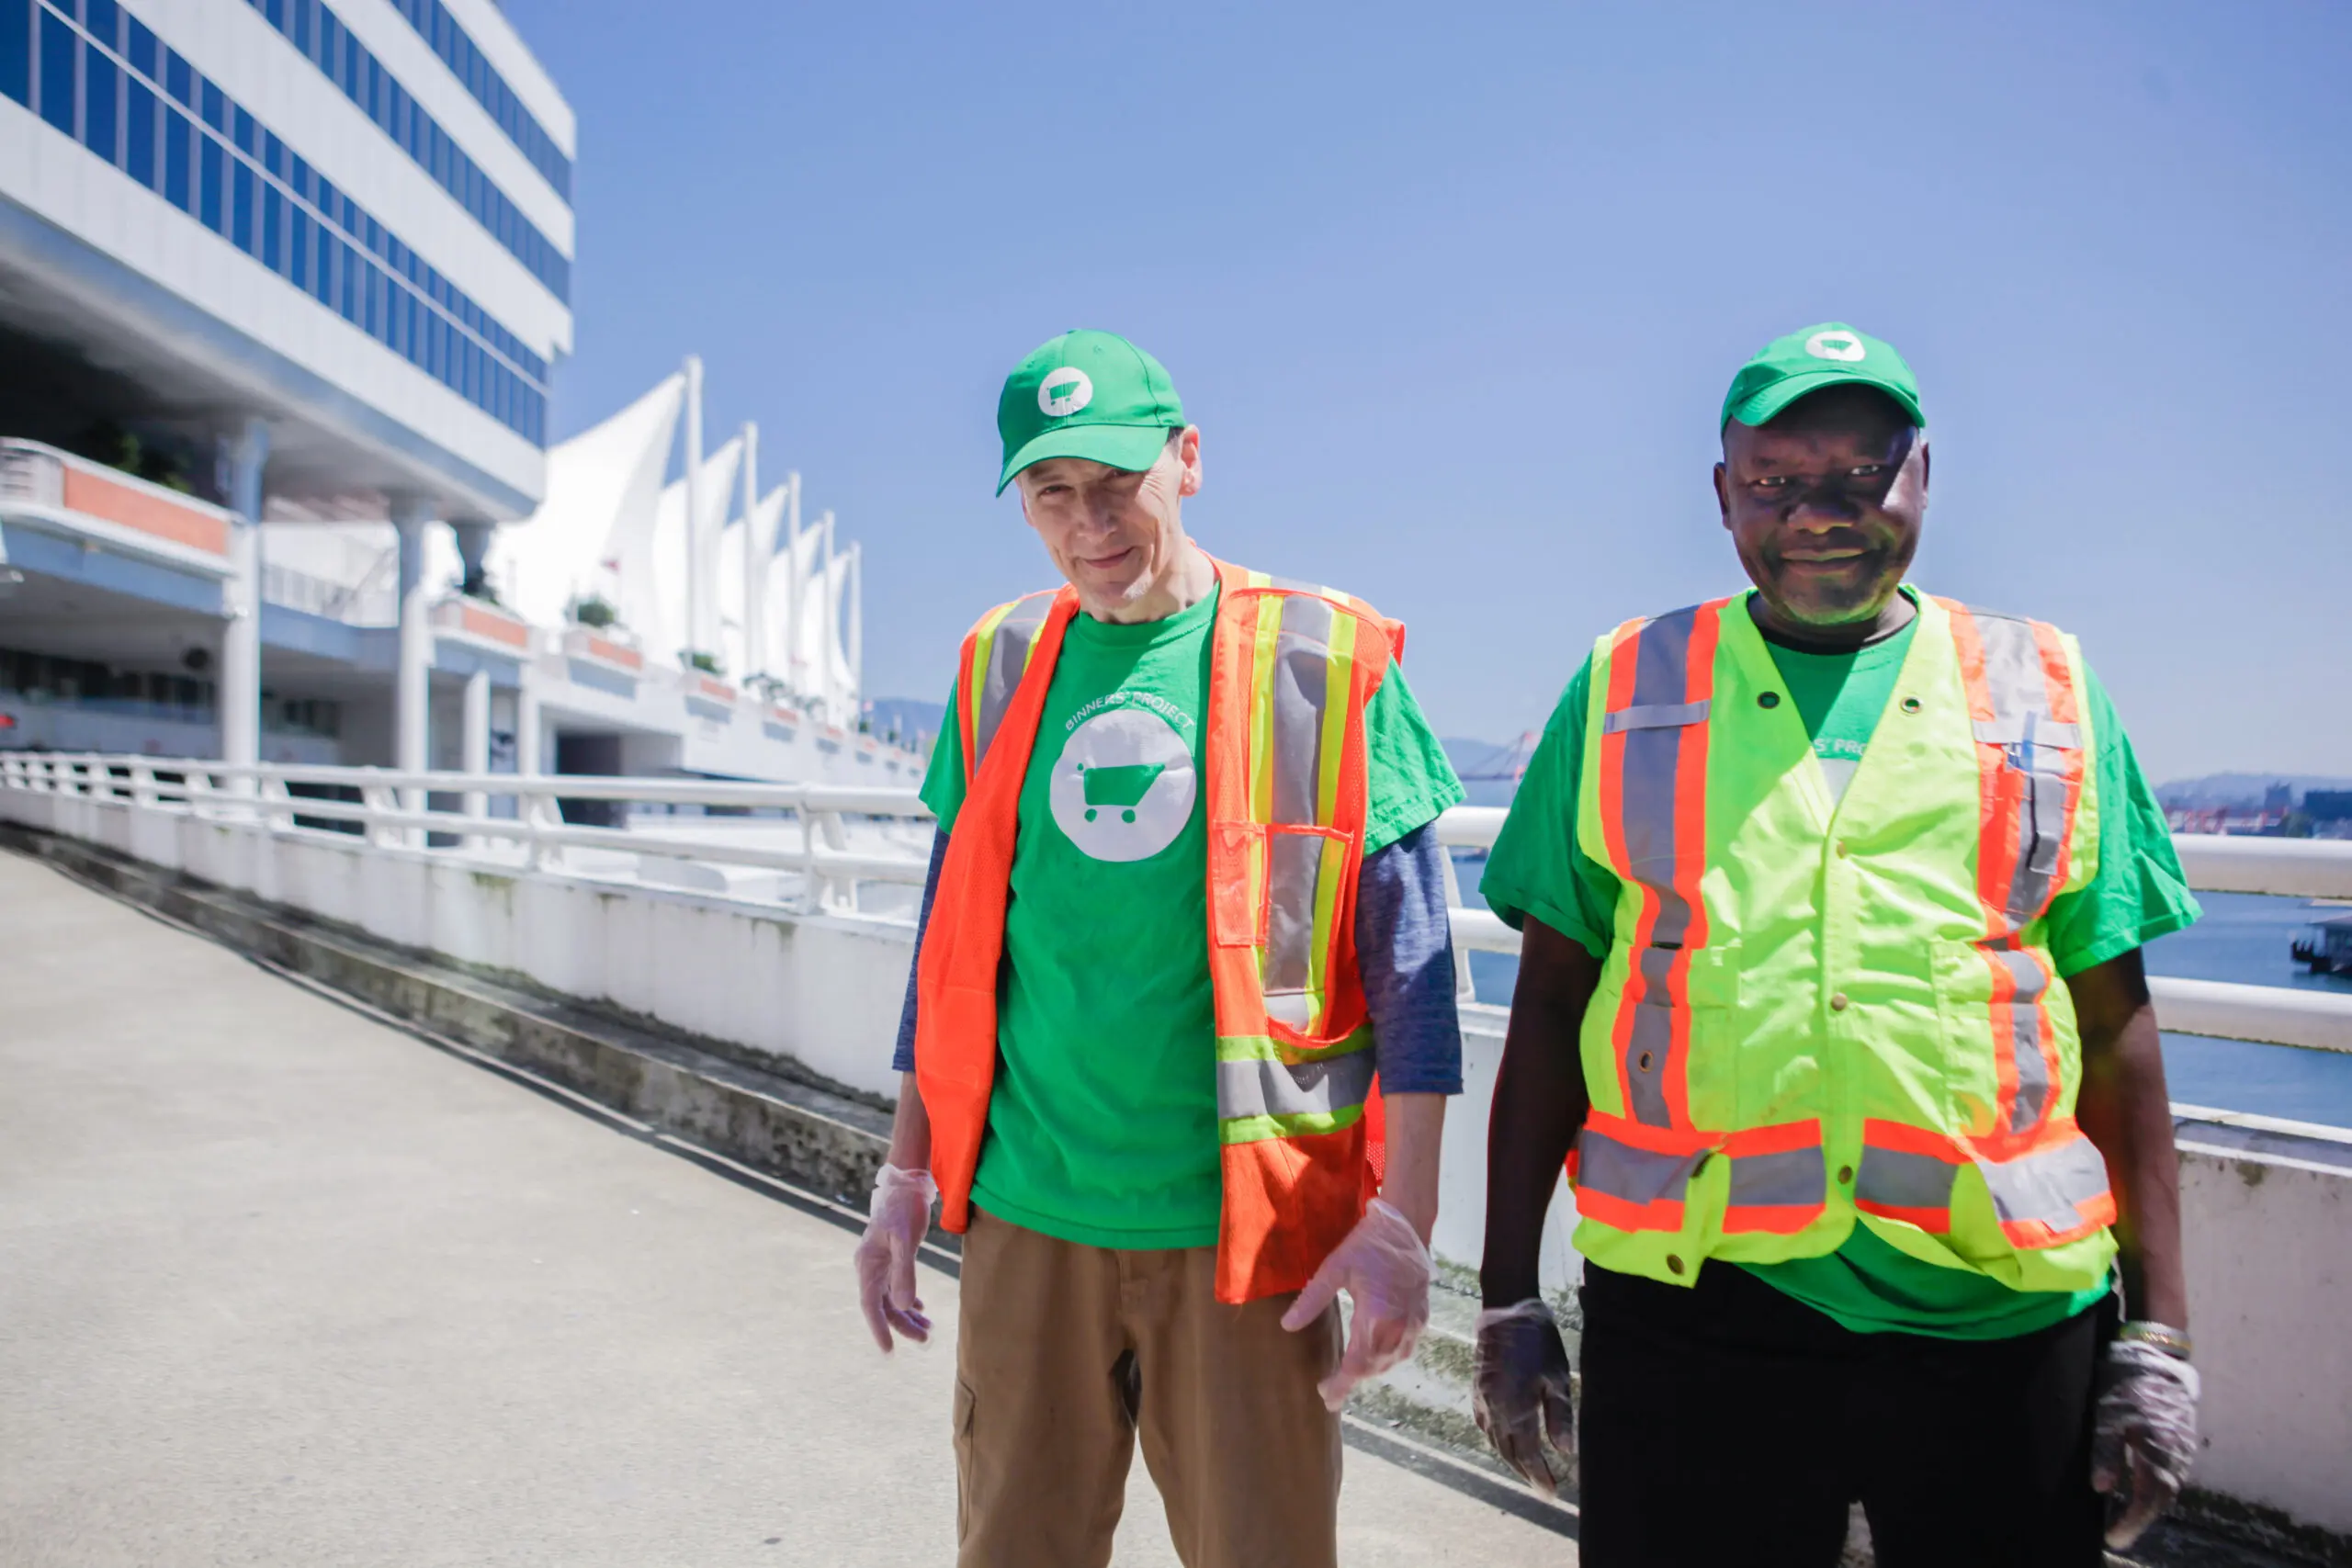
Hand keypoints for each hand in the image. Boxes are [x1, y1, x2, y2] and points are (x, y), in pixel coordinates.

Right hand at [853, 1163, 936, 1352]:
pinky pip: (897, 1288)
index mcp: (868, 1265)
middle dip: (902, 1325)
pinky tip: (921, 1309)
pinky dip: (909, 1300)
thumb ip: (905, 1272)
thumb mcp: (906, 1239)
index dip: (879, 1329)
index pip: (871, 1305)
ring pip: (892, 1299)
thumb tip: (906, 1306)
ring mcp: (880, 1265)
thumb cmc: (904, 1209)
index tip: (888, 1351)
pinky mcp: (892, 1260)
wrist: (906, 1185)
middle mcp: (870, 1268)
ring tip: (928, 1329)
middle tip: (925, 1338)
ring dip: (908, 1315)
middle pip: (884, 1306)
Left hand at [1280, 1198, 1431, 1410]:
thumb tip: (1287, 1326)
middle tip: (1330, 1389)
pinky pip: (1404, 1349)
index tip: (1327, 1398)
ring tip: (1348, 1375)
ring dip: (1369, 1371)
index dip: (1341, 1385)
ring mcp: (1414, 1324)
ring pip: (1390, 1361)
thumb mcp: (1335, 1269)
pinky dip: (1387, 1358)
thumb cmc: (1368, 1245)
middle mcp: (1399, 1327)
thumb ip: (1311, 1300)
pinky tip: (1373, 1355)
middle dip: (1351, 1381)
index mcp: (1376, 1317)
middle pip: (1373, 1367)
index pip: (1357, 1365)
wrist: (1407, 1226)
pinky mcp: (1422, 1318)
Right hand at [1472, 1299, 1575, 1496]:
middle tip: (1542, 1487)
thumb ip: (1560, 1416)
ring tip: (1527, 1471)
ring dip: (1511, 1459)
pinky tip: (1504, 1442)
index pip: (1529, 1453)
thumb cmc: (1538, 1341)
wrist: (1505, 1310)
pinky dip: (1496, 1440)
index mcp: (1516, 1409)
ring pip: (1495, 1441)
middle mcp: (1495, 1410)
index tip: (1552, 1492)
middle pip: (1509, 1452)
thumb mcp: (1557, 1377)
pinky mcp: (1477, 1389)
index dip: (1540, 1475)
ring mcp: (1482, 1400)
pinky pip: (1484, 1426)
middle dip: (1526, 1473)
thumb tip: (1564, 1451)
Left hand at [2091, 1339, 2199, 1548]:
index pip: (2148, 1500)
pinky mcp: (2184, 1435)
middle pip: (2162, 1497)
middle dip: (2141, 1518)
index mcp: (2159, 1451)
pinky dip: (2160, 1486)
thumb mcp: (2108, 1415)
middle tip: (2120, 1531)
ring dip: (2152, 1504)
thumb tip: (2102, 1489)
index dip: (2132, 1522)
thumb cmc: (2127, 1381)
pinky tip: (2145, 1487)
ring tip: (2130, 1515)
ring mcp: (2184, 1445)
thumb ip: (2106, 1453)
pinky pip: (2174, 1471)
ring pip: (2170, 1485)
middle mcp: (2177, 1454)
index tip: (2114, 1538)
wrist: (2156, 1352)